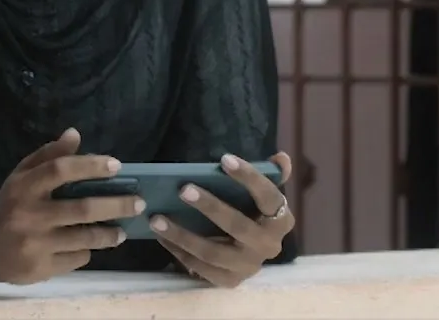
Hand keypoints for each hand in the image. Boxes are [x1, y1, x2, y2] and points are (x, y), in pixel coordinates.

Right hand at [0, 128, 146, 284]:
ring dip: (109, 234)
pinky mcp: (41, 269)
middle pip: (82, 208)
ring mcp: (35, 245)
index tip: (116, 165)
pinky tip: (88, 246)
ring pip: (85, 237)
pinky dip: (87, 250)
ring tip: (122, 231)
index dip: (90, 166)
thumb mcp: (22, 176)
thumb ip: (48, 156)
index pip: (60, 171)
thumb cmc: (10, 206)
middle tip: (139, 203)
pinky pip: (76, 258)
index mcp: (23, 188)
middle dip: (116, 205)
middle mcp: (29, 215)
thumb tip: (75, 134)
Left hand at [151, 151, 295, 287]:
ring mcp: (249, 266)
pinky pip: (201, 269)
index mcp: (281, 220)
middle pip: (237, 225)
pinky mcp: (231, 281)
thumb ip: (271, 175)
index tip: (224, 159)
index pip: (269, 196)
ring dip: (182, 235)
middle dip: (209, 206)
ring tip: (157, 219)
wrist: (251, 253)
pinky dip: (179, 252)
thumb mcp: (262, 195)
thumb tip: (282, 158)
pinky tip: (162, 237)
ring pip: (213, 252)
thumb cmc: (253, 214)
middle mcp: (269, 246)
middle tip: (183, 189)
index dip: (249, 177)